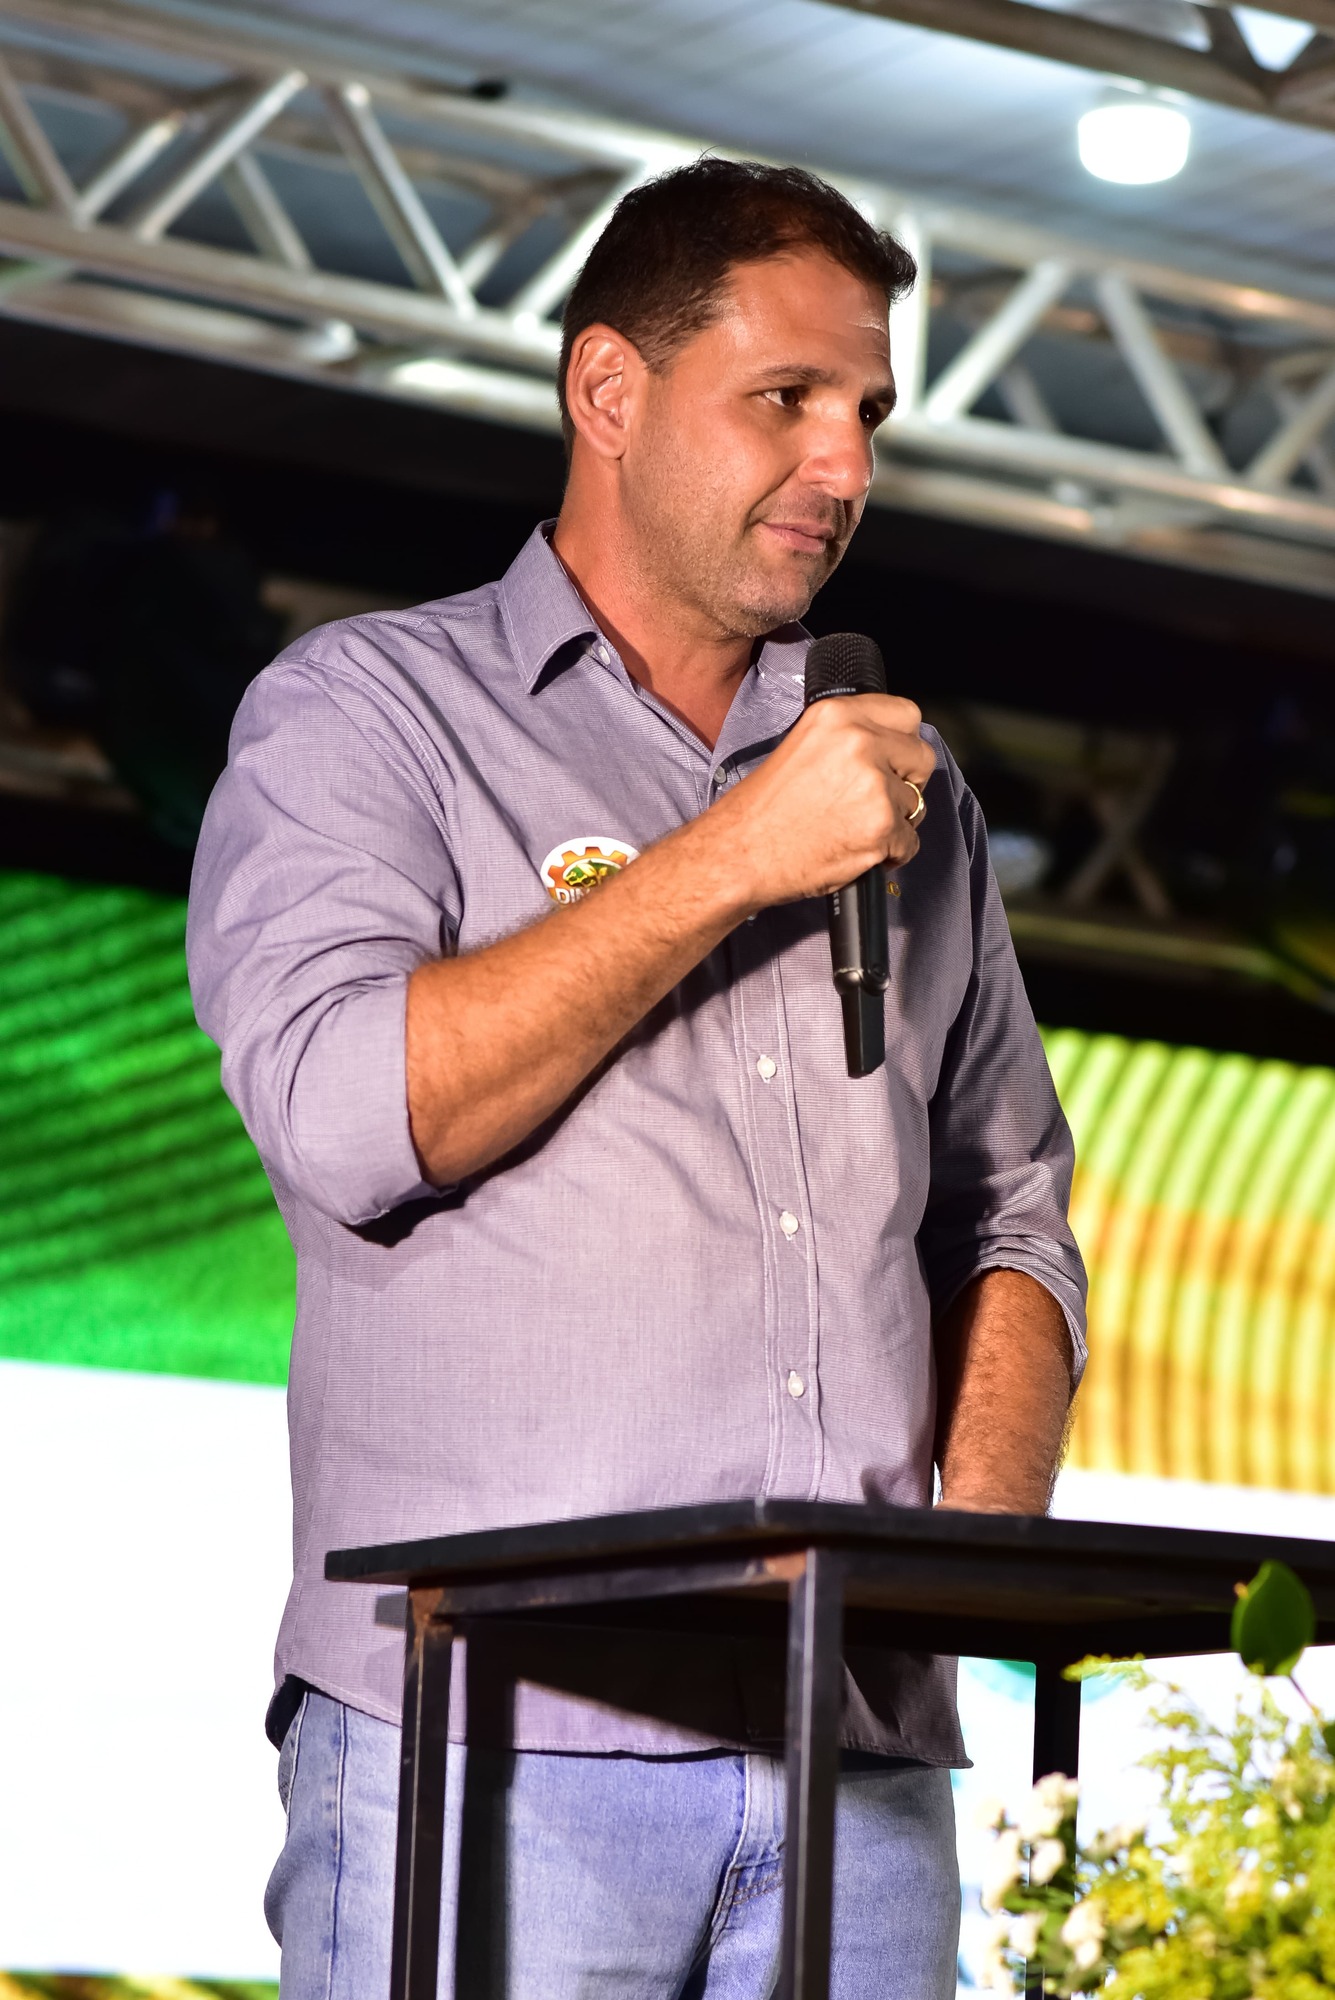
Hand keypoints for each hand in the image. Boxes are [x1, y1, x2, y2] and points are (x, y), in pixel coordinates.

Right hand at [718, 693, 935, 911]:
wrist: (741, 853)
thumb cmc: (763, 809)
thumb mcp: (802, 745)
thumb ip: (847, 737)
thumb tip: (888, 747)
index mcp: (838, 715)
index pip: (907, 713)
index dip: (902, 741)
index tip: (893, 759)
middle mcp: (859, 742)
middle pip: (922, 756)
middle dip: (907, 780)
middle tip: (877, 798)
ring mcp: (874, 786)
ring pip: (916, 803)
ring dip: (895, 821)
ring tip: (854, 828)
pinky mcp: (881, 826)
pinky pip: (910, 842)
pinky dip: (891, 853)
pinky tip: (858, 849)